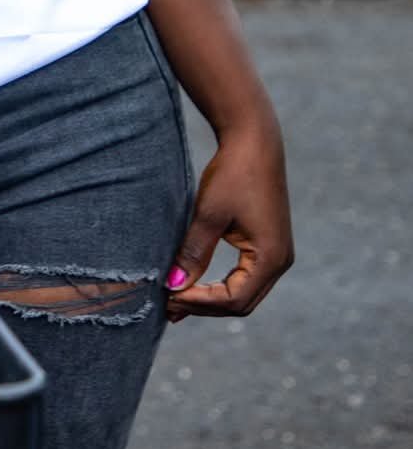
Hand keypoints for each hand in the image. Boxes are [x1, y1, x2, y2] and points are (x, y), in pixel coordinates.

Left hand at [165, 123, 292, 321]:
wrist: (254, 141)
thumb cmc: (233, 173)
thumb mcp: (209, 215)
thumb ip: (193, 253)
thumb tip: (173, 286)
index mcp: (271, 257)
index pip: (233, 299)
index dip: (199, 302)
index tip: (168, 297)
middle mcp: (281, 262)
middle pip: (241, 303)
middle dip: (204, 306)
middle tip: (167, 305)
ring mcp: (277, 255)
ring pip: (243, 294)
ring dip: (211, 300)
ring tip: (175, 300)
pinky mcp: (268, 245)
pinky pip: (245, 278)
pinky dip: (219, 286)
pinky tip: (194, 286)